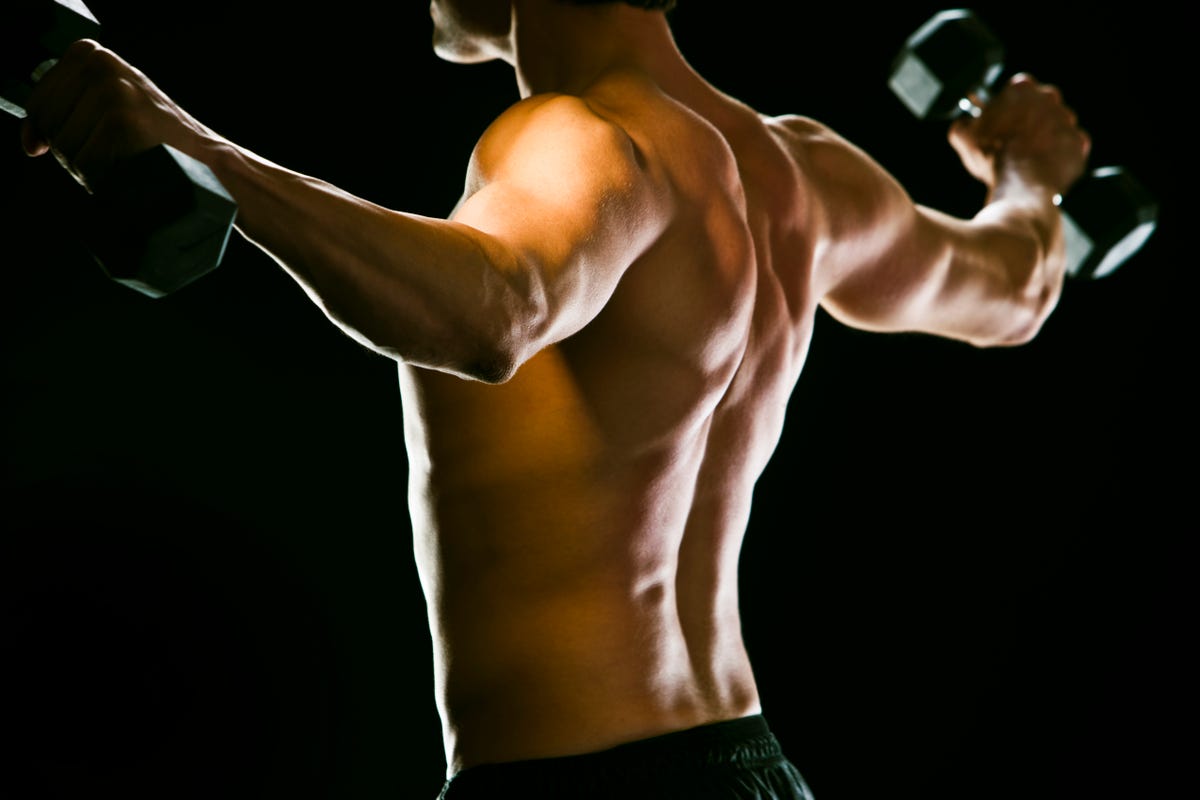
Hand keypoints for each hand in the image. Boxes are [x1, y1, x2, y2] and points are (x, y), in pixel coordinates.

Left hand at [20, 39, 209, 191]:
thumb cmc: (155, 140)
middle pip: (51, 127)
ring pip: (65, 148)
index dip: (49, 133)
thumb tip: (29, 142)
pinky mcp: (121, 122)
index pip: (39, 103)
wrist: (208, 161)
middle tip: (114, 152)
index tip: (78, 143)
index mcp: (91, 54)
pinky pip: (86, 164)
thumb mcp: (109, 107)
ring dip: (89, 167)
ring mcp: (112, 92)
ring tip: (125, 160)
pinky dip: (103, 179)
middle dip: (74, 151)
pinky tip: (130, 171)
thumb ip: (66, 112)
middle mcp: (99, 66)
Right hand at [949, 73, 1090, 198]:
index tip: (1000, 119)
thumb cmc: (994, 157)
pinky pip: (1069, 146)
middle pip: (1039, 104)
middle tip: (1012, 139)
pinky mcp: (1078, 142)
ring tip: (1025, 157)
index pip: (1016, 88)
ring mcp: (1067, 120)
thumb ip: (962, 124)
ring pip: (1055, 124)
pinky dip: (1058, 154)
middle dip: (1028, 118)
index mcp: (1021, 89)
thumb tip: (963, 125)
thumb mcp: (963, 137)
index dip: (1006, 105)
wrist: (1021, 185)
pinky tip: (1042, 165)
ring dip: (1044, 136)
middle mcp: (1049, 98)